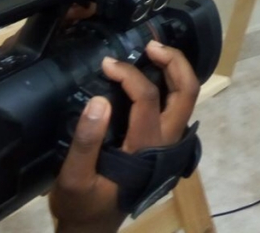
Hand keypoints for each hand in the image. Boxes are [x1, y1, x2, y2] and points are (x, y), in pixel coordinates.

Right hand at [50, 41, 200, 232]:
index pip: (147, 98)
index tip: (106, 64)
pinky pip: (174, 106)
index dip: (128, 74)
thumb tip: (99, 100)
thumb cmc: (82, 205)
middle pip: (186, 92)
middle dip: (174, 62)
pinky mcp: (161, 144)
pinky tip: (149, 74)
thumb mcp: (73, 179)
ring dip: (175, 71)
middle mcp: (166, 142)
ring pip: (185, 98)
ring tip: (152, 52)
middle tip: (151, 45)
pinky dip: (168, 84)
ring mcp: (167, 143)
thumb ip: (86, 142)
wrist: (93, 229)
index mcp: (146, 148)